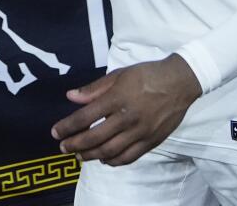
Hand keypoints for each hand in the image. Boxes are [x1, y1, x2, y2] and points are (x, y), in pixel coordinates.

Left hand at [50, 55, 200, 165]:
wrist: (180, 82)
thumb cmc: (148, 74)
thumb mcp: (120, 74)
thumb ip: (94, 88)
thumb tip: (70, 96)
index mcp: (118, 98)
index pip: (85, 117)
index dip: (67, 127)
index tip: (55, 132)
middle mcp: (128, 117)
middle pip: (94, 137)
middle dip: (74, 144)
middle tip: (63, 148)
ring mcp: (140, 131)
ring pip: (110, 151)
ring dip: (91, 155)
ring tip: (79, 156)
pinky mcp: (151, 141)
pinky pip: (128, 157)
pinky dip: (113, 161)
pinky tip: (104, 159)